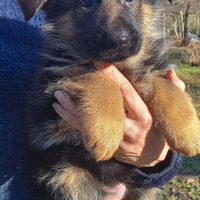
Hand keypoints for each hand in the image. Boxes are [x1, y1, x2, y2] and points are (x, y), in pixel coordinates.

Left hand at [52, 66, 184, 199]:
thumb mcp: (169, 113)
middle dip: (86, 96)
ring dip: (72, 110)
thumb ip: (174, 91)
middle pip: (105, 109)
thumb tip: (170, 71)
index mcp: (145, 115)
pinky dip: (74, 123)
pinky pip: (88, 134)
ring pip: (91, 124)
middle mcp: (130, 127)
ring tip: (58, 97)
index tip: (100, 63)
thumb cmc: (159, 131)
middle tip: (68, 83)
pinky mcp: (108, 147)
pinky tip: (62, 113)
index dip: (114, 77)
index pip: (127, 93)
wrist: (152, 159)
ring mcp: (118, 140)